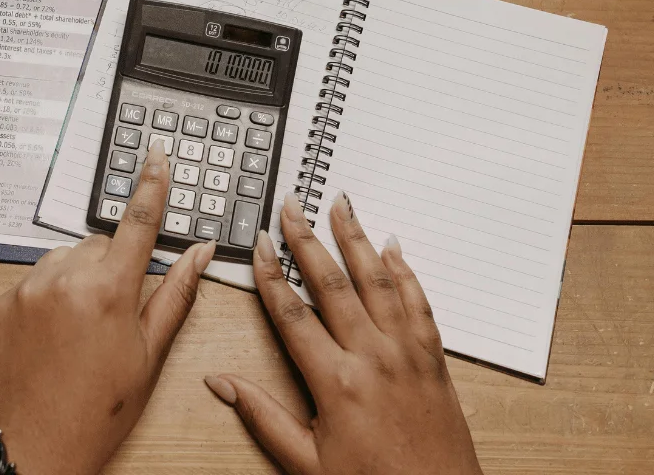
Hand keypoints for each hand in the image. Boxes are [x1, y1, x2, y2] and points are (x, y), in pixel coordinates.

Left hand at [0, 146, 214, 474]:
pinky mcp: (1, 303)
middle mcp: (64, 280)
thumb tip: (201, 253)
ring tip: (83, 329)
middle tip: (117, 313)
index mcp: (109, 291)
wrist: (34, 447)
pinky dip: (50, 295)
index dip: (152, 183)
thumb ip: (176, 295)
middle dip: (113, 265)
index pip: (139, 221)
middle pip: (100, 244)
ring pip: (67, 259)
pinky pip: (36, 279)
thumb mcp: (150, 354)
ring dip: (80, 278)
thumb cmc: (97, 409)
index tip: (156, 154)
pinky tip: (55, 334)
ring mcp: (27, 289)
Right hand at [205, 193, 482, 474]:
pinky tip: (393, 248)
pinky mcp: (433, 357)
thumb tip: (220, 383)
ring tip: (342, 206)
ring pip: (379, 281)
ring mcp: (407, 352)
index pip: (292, 313)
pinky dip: (404, 271)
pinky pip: (418, 302)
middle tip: (294, 205)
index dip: (271, 274)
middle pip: (333, 284)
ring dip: (357, 240)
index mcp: (335, 382)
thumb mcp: (306, 462)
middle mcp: (373, 357)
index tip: (260, 243)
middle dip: (309, 240)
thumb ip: (263, 416)